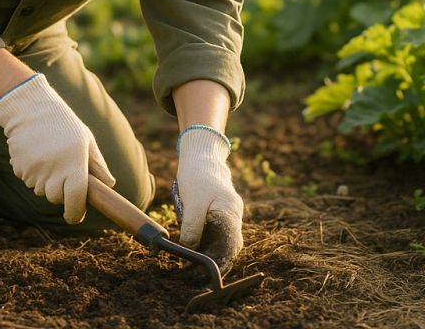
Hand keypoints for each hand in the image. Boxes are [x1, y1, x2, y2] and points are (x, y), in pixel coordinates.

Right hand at [0, 74, 114, 223]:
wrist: (30, 107)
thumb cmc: (64, 124)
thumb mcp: (85, 139)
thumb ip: (97, 165)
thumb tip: (109, 185)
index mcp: (75, 162)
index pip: (75, 198)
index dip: (75, 212)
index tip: (75, 215)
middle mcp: (54, 168)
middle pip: (56, 198)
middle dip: (59, 191)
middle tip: (61, 171)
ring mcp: (35, 169)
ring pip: (40, 189)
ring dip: (45, 180)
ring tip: (47, 155)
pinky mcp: (19, 167)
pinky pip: (27, 180)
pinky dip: (31, 172)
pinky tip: (34, 152)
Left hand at [175, 126, 243, 273]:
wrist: (200, 152)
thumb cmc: (197, 175)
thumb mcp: (193, 202)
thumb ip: (193, 228)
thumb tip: (190, 249)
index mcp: (230, 212)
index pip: (232, 246)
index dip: (222, 261)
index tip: (208, 271)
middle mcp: (234, 213)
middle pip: (228, 243)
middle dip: (214, 254)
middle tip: (196, 263)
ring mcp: (229, 210)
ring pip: (221, 235)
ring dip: (208, 242)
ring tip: (192, 246)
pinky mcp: (221, 207)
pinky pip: (216, 226)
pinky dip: (206, 232)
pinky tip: (193, 231)